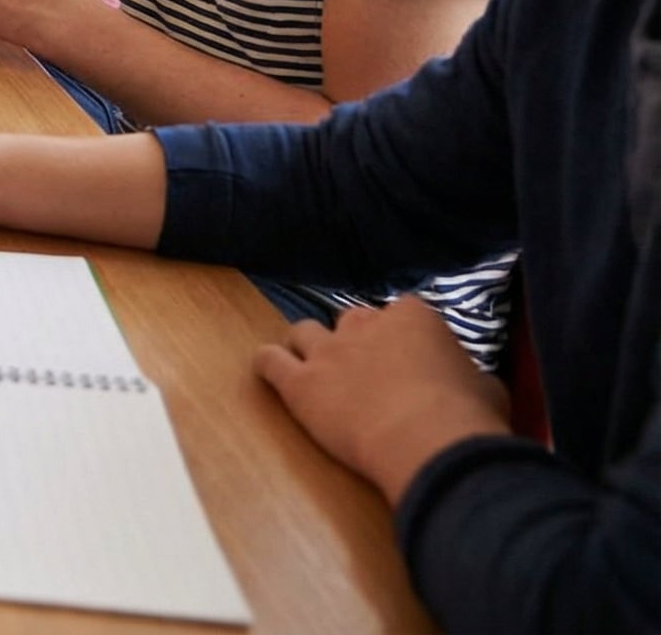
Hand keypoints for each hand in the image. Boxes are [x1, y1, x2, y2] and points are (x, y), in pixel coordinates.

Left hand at [253, 298, 510, 501]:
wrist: (429, 442)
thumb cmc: (468, 417)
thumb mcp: (488, 387)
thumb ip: (468, 375)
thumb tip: (470, 384)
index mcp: (414, 317)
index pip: (402, 313)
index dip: (403, 338)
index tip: (410, 361)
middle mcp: (365, 324)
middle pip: (351, 321)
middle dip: (357, 342)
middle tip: (368, 373)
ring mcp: (328, 351)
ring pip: (304, 332)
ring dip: (309, 348)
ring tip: (316, 370)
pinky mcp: (299, 383)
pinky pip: (269, 361)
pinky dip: (269, 363)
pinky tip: (271, 370)